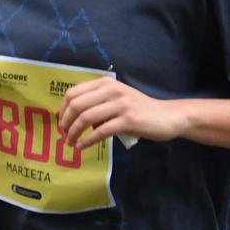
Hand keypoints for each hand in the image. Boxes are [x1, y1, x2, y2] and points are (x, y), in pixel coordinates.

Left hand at [57, 75, 187, 148]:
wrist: (167, 116)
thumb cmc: (139, 109)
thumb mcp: (116, 99)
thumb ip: (97, 103)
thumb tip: (71, 117)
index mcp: (105, 83)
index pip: (73, 93)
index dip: (62, 110)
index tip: (61, 123)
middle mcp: (111, 90)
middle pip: (76, 105)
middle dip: (65, 123)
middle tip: (64, 135)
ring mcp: (120, 104)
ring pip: (86, 118)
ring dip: (74, 133)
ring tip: (71, 143)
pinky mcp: (128, 120)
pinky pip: (100, 131)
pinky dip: (87, 141)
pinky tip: (83, 146)